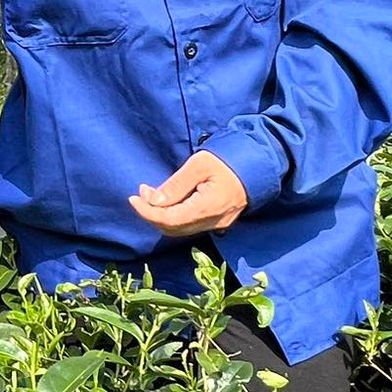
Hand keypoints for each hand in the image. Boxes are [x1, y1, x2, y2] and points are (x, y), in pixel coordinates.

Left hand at [129, 150, 248, 237]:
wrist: (257, 166)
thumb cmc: (228, 160)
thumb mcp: (199, 165)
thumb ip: (176, 184)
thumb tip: (153, 201)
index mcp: (208, 207)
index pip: (169, 220)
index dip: (147, 212)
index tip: (133, 198)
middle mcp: (213, 222)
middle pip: (173, 229)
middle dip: (152, 214)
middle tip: (142, 193)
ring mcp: (217, 225)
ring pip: (181, 230)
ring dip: (162, 216)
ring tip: (152, 195)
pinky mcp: (219, 223)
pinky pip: (190, 226)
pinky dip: (174, 217)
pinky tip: (168, 201)